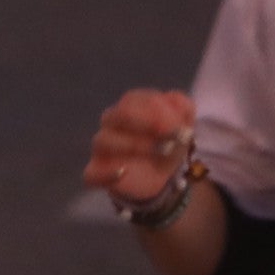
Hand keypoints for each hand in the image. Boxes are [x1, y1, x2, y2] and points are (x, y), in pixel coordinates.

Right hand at [83, 88, 197, 209]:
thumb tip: (175, 99)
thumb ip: (183, 107)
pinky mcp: (96, 172)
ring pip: (104, 140)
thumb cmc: (167, 141)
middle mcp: (111, 123)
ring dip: (134, 145)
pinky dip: (105, 174)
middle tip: (171, 137)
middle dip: (147, 123)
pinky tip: (123, 172)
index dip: (158, 111)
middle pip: (118, 114)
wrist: (161, 176)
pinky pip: (91, 173)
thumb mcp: (183, 124)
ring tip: (161, 152)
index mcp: (128, 106)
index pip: (134, 99)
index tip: (182, 127)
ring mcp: (102, 148)